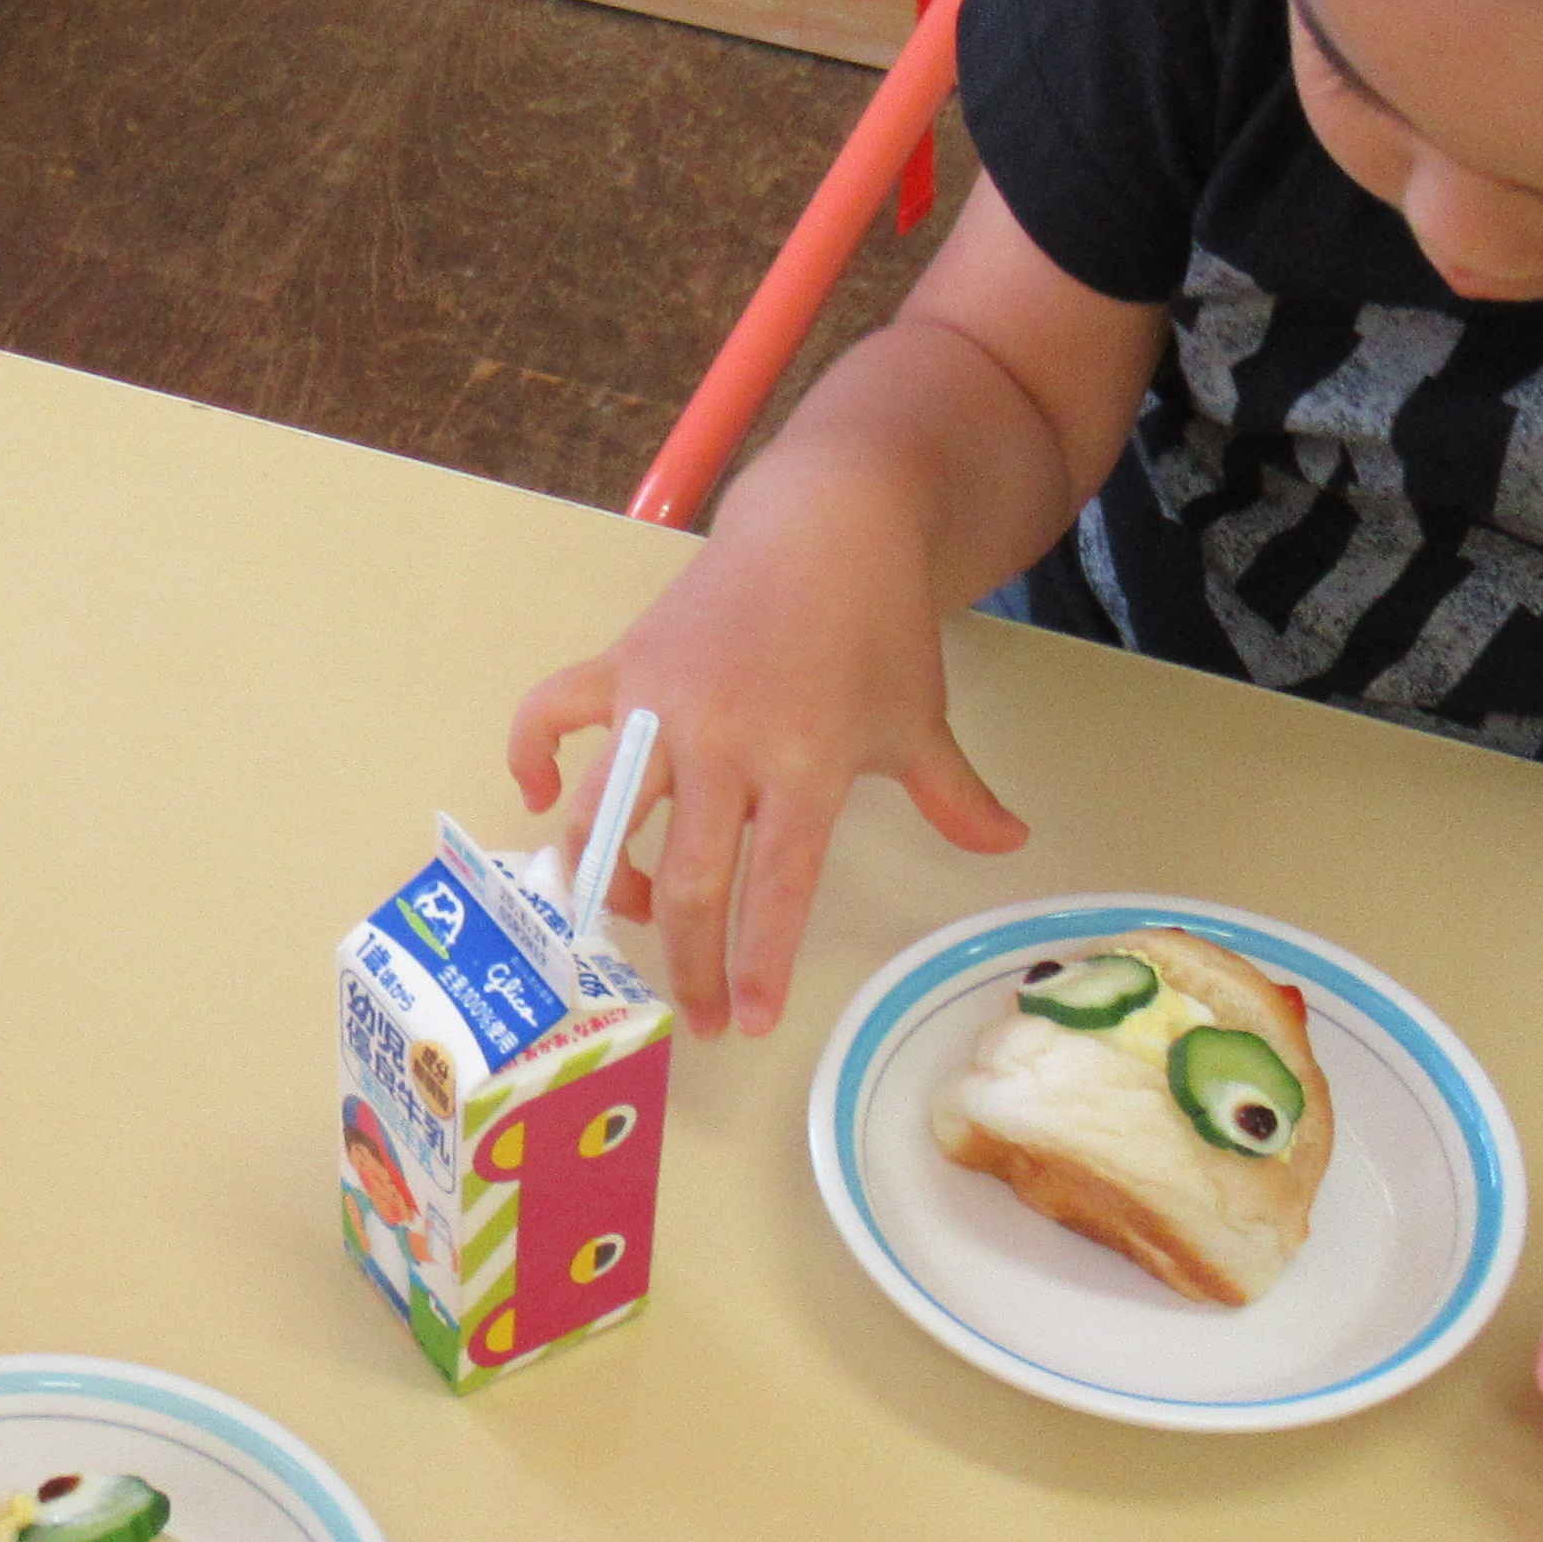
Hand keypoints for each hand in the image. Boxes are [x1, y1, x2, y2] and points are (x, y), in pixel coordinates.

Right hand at [507, 467, 1024, 1035]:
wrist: (829, 518)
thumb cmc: (877, 627)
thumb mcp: (918, 719)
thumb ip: (953, 794)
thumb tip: (1011, 844)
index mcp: (804, 762)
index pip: (775, 884)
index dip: (758, 962)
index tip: (747, 1023)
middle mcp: (725, 741)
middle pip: (688, 875)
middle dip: (687, 958)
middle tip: (692, 1013)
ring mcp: (663, 702)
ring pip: (607, 816)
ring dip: (606, 881)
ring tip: (628, 918)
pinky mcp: (623, 666)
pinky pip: (551, 715)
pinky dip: (531, 756)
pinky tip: (544, 799)